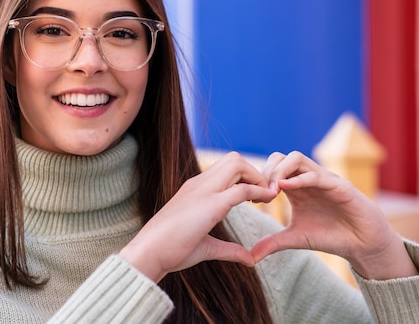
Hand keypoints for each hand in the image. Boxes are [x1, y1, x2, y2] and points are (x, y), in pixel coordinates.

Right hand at [119, 152, 277, 282]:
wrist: (150, 252)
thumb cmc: (171, 250)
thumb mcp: (206, 247)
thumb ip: (228, 250)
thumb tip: (249, 258)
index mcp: (195, 190)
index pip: (225, 169)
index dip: (245, 178)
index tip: (257, 196)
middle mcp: (199, 184)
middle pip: (233, 159)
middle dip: (254, 171)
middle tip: (263, 194)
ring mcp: (204, 191)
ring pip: (237, 164)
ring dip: (256, 177)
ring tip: (266, 196)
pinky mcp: (211, 204)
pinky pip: (242, 189)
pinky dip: (259, 191)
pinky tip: (269, 200)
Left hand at [250, 151, 417, 279]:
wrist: (363, 245)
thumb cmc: (330, 236)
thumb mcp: (295, 238)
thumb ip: (273, 243)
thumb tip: (250, 257)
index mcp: (295, 186)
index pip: (272, 167)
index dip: (258, 179)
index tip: (250, 199)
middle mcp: (307, 178)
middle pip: (280, 157)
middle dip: (265, 172)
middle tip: (260, 195)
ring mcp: (323, 179)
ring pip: (296, 158)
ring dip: (279, 171)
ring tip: (271, 192)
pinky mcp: (339, 186)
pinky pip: (317, 175)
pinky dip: (299, 179)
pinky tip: (285, 189)